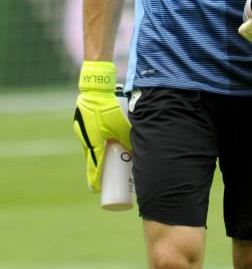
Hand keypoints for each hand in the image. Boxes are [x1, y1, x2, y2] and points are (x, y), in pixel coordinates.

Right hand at [73, 61, 130, 190]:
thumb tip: (141, 153)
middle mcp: (86, 138)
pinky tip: (104, 143)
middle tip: (104, 180)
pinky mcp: (85, 122)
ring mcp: (83, 130)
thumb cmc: (111, 108)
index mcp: (93, 142)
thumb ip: (131, 138)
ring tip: (106, 163)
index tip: (96, 189)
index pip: (94, 165)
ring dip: (97, 155)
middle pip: (92, 158)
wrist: (96, 89)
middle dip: (97, 169)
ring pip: (92, 147)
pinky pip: (91, 137)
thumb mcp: (123, 126)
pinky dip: (97, 143)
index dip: (95, 178)